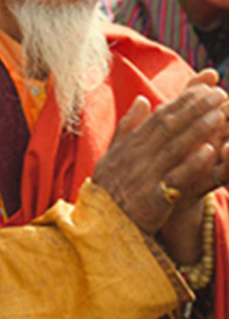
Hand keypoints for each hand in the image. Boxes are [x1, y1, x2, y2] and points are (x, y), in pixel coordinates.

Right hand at [92, 71, 228, 262]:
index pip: (159, 117)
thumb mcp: (112, 156)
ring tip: (220, 114)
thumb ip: (128, 127)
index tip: (203, 88)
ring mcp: (144, 177)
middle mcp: (136, 157)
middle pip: (169, 127)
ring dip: (198, 130)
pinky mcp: (153, 200)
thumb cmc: (109, 192)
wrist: (101, 229)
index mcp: (130, 146)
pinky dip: (192, 164)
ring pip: (174, 148)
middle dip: (195, 109)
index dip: (182, 102)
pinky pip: (175, 178)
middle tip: (218, 94)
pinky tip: (210, 151)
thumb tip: (143, 100)